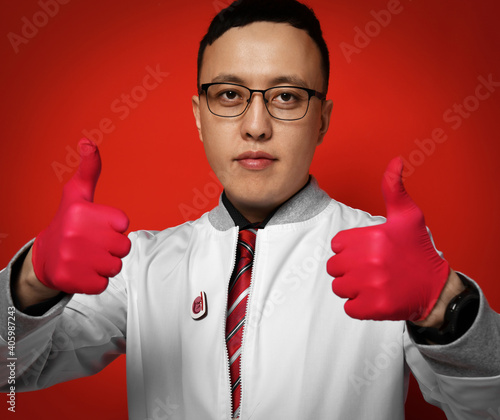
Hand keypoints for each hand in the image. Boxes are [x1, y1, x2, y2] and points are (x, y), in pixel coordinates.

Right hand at [32, 139, 130, 293]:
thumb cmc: (68, 221)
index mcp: (82, 212)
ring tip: (89, 257)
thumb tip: (88, 141)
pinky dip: (97, 280)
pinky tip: (83, 270)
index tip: (98, 226)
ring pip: (116, 266)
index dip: (114, 227)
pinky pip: (103, 284)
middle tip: (94, 244)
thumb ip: (89, 169)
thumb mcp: (77, 193)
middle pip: (123, 247)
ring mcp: (72, 259)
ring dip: (106, 264)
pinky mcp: (72, 281)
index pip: (123, 224)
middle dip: (113, 247)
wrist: (45, 257)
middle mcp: (75, 234)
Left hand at [326, 157, 449, 320]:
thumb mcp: (407, 216)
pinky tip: (375, 296)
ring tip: (373, 282)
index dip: (349, 248)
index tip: (366, 251)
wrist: (436, 288)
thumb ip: (393, 189)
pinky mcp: (374, 308)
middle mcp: (370, 261)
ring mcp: (372, 286)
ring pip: (339, 287)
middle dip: (348, 268)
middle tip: (370, 268)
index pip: (337, 244)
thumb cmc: (417, 250)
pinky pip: (349, 308)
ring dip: (352, 287)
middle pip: (334, 267)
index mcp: (372, 237)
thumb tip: (396, 161)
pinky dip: (359, 305)